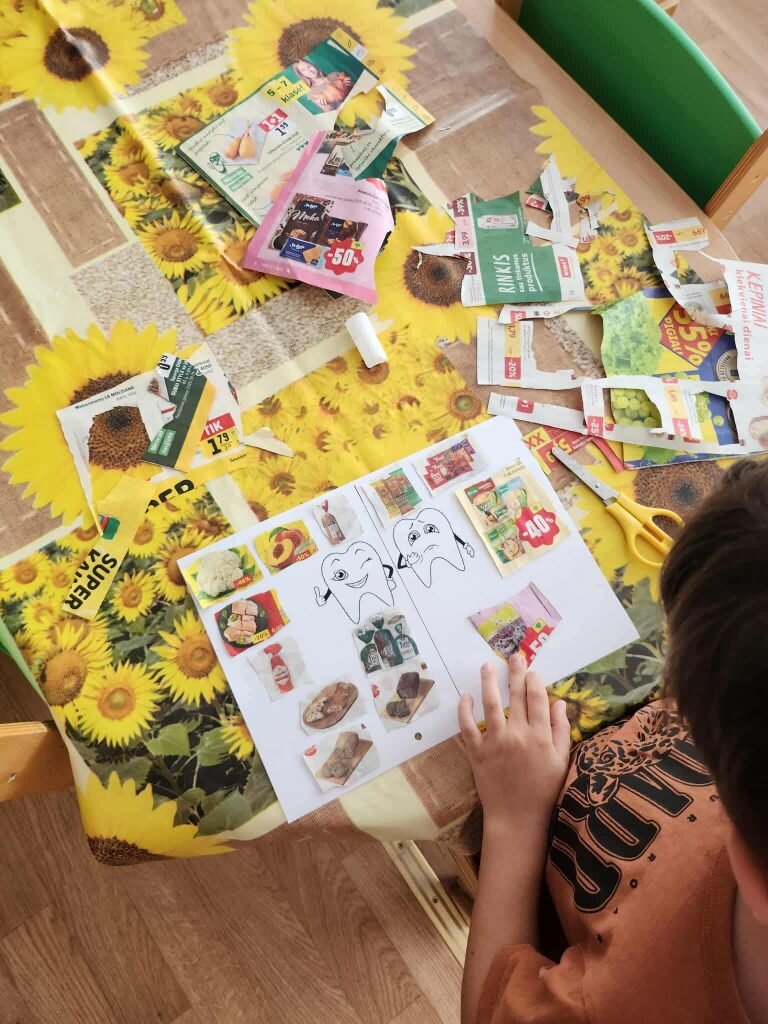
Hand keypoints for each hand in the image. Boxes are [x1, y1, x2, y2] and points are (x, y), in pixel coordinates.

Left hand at [458, 655, 570, 834]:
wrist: (517, 818)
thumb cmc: (543, 790)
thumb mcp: (561, 761)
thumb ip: (561, 730)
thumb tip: (560, 702)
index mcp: (540, 736)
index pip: (537, 699)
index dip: (534, 681)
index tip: (532, 670)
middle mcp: (517, 735)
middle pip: (515, 696)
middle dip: (515, 673)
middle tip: (514, 656)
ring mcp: (495, 742)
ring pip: (490, 704)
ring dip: (488, 682)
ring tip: (487, 666)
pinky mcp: (476, 752)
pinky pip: (467, 726)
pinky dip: (465, 710)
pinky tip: (467, 696)